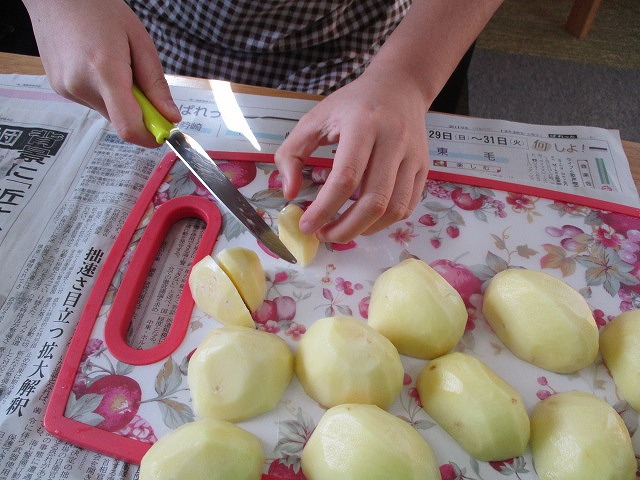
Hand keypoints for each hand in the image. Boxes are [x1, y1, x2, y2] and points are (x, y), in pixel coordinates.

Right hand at [24, 0, 179, 146]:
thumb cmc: (99, 9)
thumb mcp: (140, 42)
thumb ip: (156, 84)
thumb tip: (170, 116)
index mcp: (104, 72)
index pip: (128, 127)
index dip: (150, 137)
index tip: (164, 131)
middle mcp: (81, 85)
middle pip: (121, 121)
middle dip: (139, 111)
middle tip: (140, 81)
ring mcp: (67, 89)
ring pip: (108, 112)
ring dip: (120, 99)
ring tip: (114, 65)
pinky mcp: (60, 88)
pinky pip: (93, 102)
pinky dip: (103, 92)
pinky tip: (97, 65)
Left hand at [274, 72, 428, 242]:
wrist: (400, 86)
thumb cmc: (352, 104)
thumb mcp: (314, 119)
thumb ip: (291, 153)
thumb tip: (290, 193)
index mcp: (363, 124)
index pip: (346, 177)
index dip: (325, 208)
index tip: (307, 225)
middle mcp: (393, 140)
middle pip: (374, 200)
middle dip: (345, 228)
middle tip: (324, 235)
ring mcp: (412, 156)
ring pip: (394, 209)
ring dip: (365, 229)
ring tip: (341, 230)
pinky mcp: (423, 168)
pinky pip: (407, 207)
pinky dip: (384, 222)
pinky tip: (364, 220)